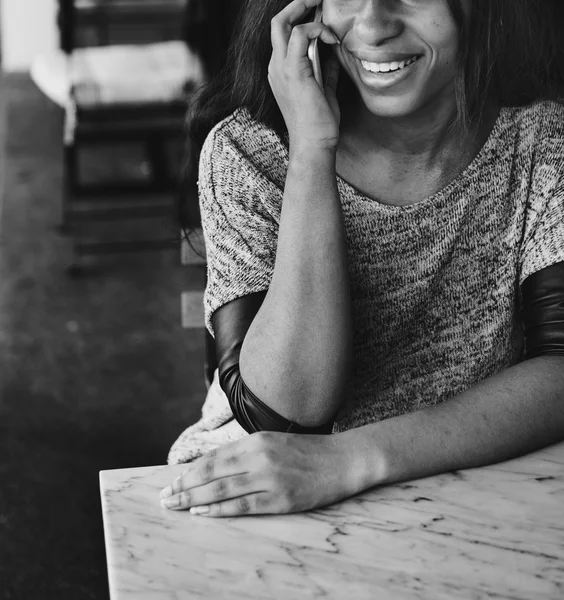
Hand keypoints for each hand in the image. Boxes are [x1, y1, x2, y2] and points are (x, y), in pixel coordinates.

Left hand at [160, 431, 362, 516]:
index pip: (213, 458)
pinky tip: (202, 512)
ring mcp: (270, 478)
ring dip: (194, 499)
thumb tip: (213, 467)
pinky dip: (218, 510)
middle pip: (212, 473)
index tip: (172, 482)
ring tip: (175, 506)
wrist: (343, 459)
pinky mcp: (281, 499)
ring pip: (222, 490)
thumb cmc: (307, 452)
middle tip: (165, 497)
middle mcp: (259, 456)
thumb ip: (246, 453)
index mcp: (256, 440)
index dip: (189, 471)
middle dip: (184, 486)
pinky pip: (243, 506)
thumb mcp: (273, 442)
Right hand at [269, 0, 340, 151]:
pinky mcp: (293, 71)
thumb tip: (334, 52)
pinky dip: (317, 30)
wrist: (314, 143)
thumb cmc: (319, 123)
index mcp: (280, 71)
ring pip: (283, 22)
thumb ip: (326, 70)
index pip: (283, 35)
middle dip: (298, 4)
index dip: (299, 18)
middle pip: (277, 22)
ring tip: (326, 10)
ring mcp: (281, 68)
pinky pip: (300, 34)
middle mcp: (275, 67)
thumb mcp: (324, 90)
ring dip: (306, 10)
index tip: (319, 13)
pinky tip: (331, 39)